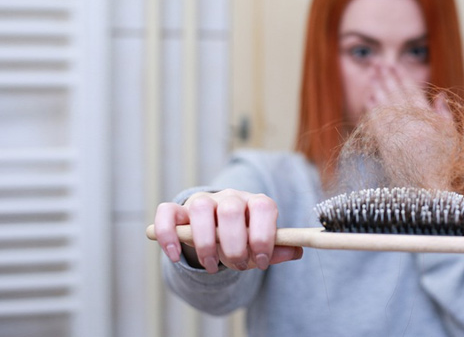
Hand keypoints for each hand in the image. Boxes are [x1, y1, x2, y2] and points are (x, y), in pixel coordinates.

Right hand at [154, 189, 302, 272]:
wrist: (216, 231)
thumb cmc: (242, 239)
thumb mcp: (260, 247)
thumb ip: (276, 250)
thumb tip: (296, 251)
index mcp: (255, 203)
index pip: (263, 207)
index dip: (263, 235)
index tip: (262, 260)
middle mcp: (230, 197)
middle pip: (231, 209)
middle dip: (234, 244)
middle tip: (238, 265)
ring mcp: (203, 201)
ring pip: (200, 208)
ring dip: (205, 243)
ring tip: (213, 265)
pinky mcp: (179, 210)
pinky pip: (167, 212)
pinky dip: (168, 235)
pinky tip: (175, 256)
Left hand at [361, 65, 458, 189]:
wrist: (430, 190)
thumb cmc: (444, 165)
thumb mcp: (452, 138)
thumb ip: (445, 115)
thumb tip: (439, 95)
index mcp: (428, 120)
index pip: (413, 92)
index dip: (402, 77)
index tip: (395, 65)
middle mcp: (412, 124)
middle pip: (396, 94)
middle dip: (387, 77)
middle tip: (378, 63)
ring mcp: (398, 135)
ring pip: (385, 106)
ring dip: (377, 88)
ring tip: (372, 75)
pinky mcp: (386, 147)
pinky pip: (377, 123)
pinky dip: (372, 110)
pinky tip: (368, 99)